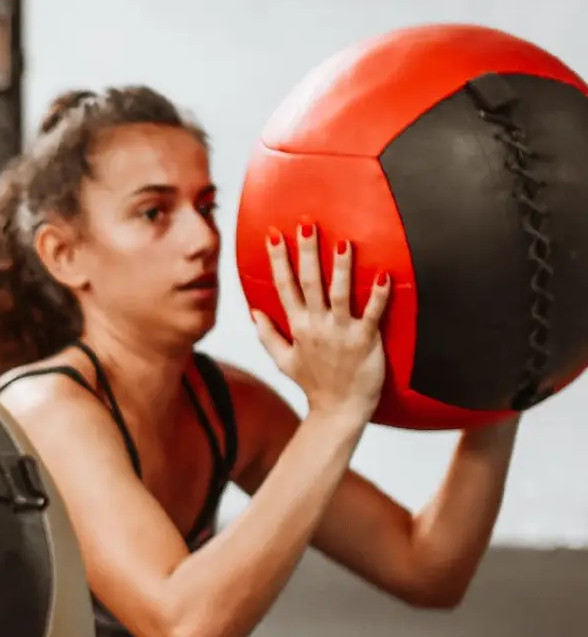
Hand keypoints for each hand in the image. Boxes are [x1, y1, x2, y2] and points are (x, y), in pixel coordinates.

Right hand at [253, 221, 390, 426]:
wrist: (338, 411)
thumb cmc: (314, 385)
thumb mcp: (284, 361)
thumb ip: (268, 335)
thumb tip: (254, 313)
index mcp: (298, 327)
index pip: (284, 287)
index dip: (279, 260)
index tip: (274, 235)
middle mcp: (317, 326)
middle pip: (309, 283)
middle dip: (307, 253)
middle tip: (306, 225)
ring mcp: (341, 333)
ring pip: (340, 294)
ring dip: (341, 268)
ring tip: (343, 242)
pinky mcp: (365, 341)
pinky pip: (372, 314)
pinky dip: (378, 295)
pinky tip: (383, 275)